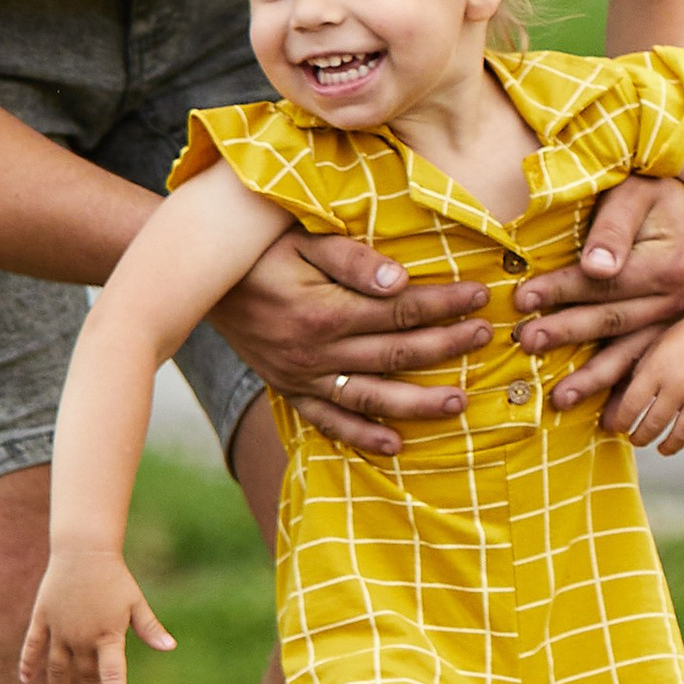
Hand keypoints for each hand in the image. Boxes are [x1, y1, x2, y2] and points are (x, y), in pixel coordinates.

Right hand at [18, 543, 175, 683]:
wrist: (83, 549)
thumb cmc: (114, 576)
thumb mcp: (135, 602)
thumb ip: (150, 628)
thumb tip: (170, 647)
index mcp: (107, 636)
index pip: (112, 676)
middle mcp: (81, 638)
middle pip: (87, 676)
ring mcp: (59, 630)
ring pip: (57, 668)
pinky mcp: (43, 618)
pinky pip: (33, 646)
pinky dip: (28, 663)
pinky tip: (26, 680)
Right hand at [210, 228, 490, 459]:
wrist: (197, 281)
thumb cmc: (256, 249)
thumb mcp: (300, 238)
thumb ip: (351, 259)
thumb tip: (401, 279)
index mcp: (324, 311)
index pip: (401, 309)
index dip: (445, 304)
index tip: (481, 296)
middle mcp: (315, 352)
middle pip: (395, 354)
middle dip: (446, 346)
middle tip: (487, 338)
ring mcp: (301, 377)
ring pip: (371, 396)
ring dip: (418, 403)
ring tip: (460, 403)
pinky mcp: (289, 390)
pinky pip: (328, 421)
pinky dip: (361, 436)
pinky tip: (395, 445)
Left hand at [512, 175, 683, 429]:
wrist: (678, 198)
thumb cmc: (646, 190)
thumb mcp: (631, 195)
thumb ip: (613, 229)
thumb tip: (597, 267)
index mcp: (668, 265)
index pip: (604, 283)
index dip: (561, 290)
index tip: (522, 298)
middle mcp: (677, 298)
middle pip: (613, 320)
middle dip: (566, 332)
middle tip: (526, 342)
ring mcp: (674, 319)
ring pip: (629, 353)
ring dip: (593, 377)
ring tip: (559, 398)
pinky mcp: (667, 331)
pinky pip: (642, 363)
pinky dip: (621, 388)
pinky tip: (604, 415)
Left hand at [606, 306, 683, 469]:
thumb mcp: (654, 346)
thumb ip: (638, 373)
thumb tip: (618, 404)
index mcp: (656, 370)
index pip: (630, 407)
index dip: (619, 422)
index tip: (616, 427)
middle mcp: (678, 385)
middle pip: (653, 424)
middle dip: (640, 437)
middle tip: (636, 439)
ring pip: (681, 434)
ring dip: (668, 446)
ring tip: (661, 448)